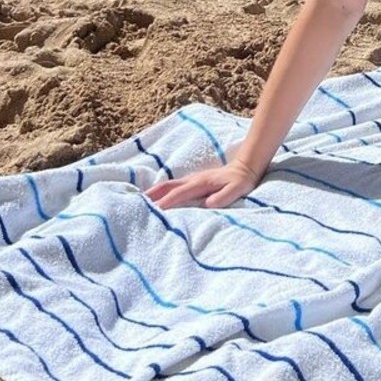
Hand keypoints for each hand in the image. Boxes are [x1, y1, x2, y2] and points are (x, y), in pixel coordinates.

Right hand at [147, 157, 261, 209]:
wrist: (246, 167)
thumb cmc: (241, 181)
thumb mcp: (237, 190)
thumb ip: (223, 197)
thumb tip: (208, 205)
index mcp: (200, 183)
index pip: (178, 195)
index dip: (164, 204)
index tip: (151, 213)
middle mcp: (192, 179)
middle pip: (166, 186)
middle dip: (151, 196)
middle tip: (134, 206)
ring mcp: (191, 179)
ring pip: (167, 185)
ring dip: (153, 193)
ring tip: (138, 203)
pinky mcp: (192, 181)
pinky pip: (172, 186)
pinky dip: (160, 191)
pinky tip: (155, 198)